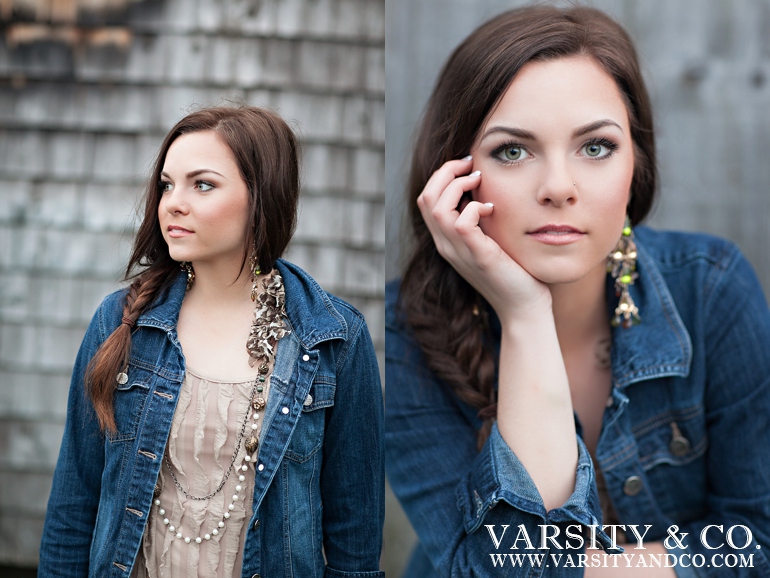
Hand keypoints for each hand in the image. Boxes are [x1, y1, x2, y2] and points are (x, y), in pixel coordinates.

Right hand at [417, 156, 551, 323]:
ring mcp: (458, 252)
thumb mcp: (490, 241)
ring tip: (478, 179)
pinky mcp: (477, 256)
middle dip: (445, 173)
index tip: (467, 167)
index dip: (442, 177)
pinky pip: (461, 224)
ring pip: (437, 207)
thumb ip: (481, 220)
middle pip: (425, 198)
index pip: (426, 200)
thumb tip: (485, 191)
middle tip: (470, 164)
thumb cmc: (513, 273)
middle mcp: (445, 246)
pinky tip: (492, 208)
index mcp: (446, 241)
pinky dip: (475, 207)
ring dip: (457, 185)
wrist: (523, 308)